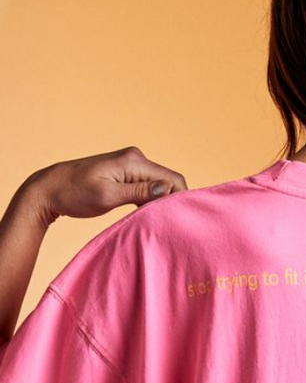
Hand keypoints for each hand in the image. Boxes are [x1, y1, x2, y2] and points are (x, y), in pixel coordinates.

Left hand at [22, 145, 188, 228]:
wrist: (49, 189)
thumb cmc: (74, 194)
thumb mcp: (107, 196)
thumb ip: (139, 192)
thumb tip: (167, 189)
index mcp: (133, 161)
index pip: (172, 178)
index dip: (180, 199)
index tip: (178, 219)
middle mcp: (136, 158)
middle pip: (168, 180)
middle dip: (171, 201)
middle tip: (167, 224)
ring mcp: (130, 164)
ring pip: (158, 184)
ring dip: (160, 202)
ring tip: (156, 221)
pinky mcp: (125, 173)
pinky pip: (146, 186)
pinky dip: (149, 200)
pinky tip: (145, 214)